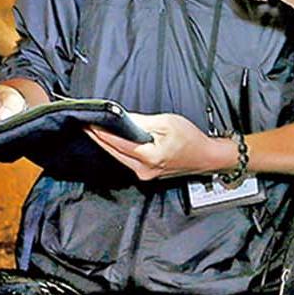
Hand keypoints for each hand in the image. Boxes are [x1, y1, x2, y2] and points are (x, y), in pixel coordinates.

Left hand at [87, 113, 233, 180]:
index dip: (101, 133)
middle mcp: (144, 170)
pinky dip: (118, 150)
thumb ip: (142, 122)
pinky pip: (126, 161)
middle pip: (114, 152)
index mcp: (149, 156)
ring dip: (107, 145)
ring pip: (118, 158)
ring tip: (95, 131)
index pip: (117, 143)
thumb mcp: (166, 122)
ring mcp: (145, 175)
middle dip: (99, 138)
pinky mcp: (147, 174)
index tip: (89, 124)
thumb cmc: (191, 140)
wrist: (206, 157)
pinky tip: (112, 142)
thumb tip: (123, 119)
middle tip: (86, 126)